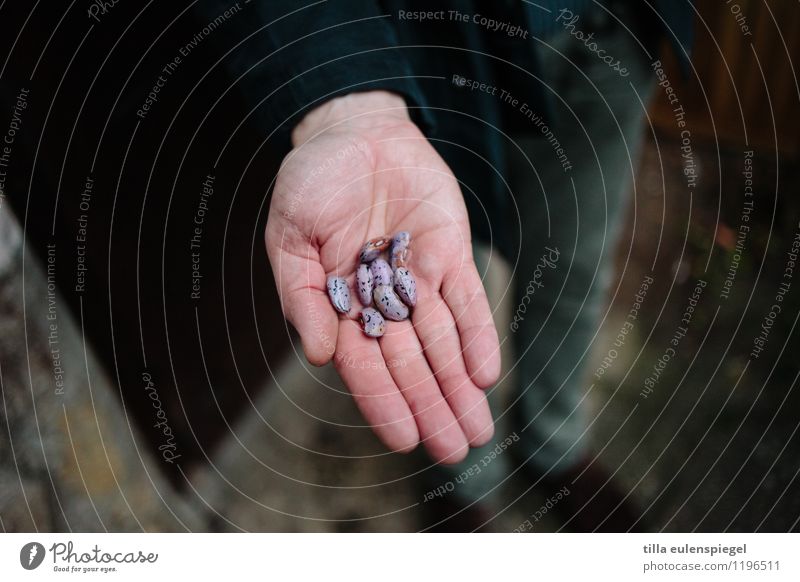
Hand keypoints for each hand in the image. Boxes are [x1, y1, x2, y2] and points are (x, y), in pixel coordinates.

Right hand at [265, 91, 499, 463]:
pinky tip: (487, 374)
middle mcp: (384, 302)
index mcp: (341, 305)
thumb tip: (319, 356)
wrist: (353, 133)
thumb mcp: (290, 238)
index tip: (405, 439)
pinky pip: (467, 300)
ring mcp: (420, 279)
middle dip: (433, 408)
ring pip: (444, 344)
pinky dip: (478, 336)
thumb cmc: (311, 185)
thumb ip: (303, 297)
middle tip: (455, 453)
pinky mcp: (450, 254)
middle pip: (412, 364)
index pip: (365, 365)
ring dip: (461, 387)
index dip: (384, 402)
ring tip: (479, 431)